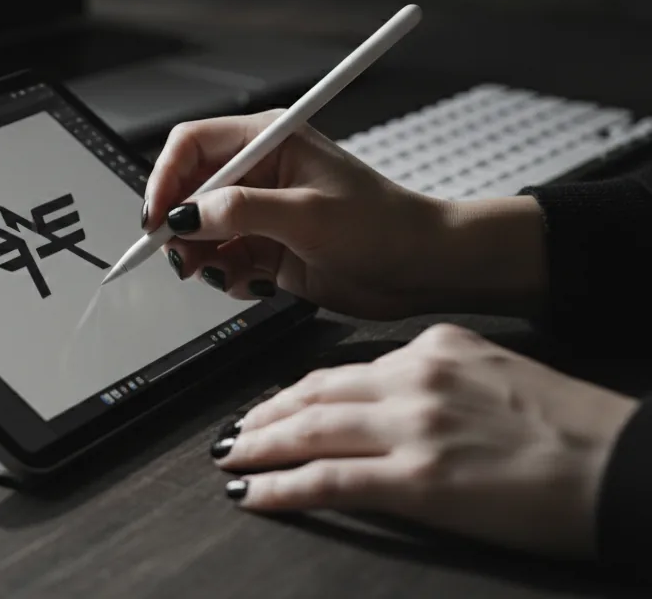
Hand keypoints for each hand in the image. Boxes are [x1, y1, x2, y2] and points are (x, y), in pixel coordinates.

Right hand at [142, 111, 546, 319]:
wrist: (422, 269)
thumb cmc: (384, 227)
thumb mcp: (307, 215)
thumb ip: (240, 212)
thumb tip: (185, 216)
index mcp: (269, 141)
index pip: (192, 145)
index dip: (166, 178)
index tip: (159, 218)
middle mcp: (258, 172)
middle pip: (187, 190)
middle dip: (179, 226)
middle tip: (182, 256)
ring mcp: (260, 211)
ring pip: (199, 230)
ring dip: (201, 256)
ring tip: (224, 274)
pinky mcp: (265, 246)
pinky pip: (221, 259)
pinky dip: (226, 276)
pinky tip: (254, 282)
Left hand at [213, 324, 637, 558]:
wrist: (625, 464)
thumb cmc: (575, 430)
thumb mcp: (497, 374)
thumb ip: (439, 378)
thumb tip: (391, 399)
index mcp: (437, 348)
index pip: (344, 369)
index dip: (295, 392)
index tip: (271, 405)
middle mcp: (416, 377)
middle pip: (314, 394)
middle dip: (263, 416)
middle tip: (232, 434)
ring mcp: (413, 427)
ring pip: (309, 431)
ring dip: (258, 447)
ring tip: (230, 460)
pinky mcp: (417, 480)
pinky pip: (327, 480)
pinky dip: (280, 487)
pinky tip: (254, 494)